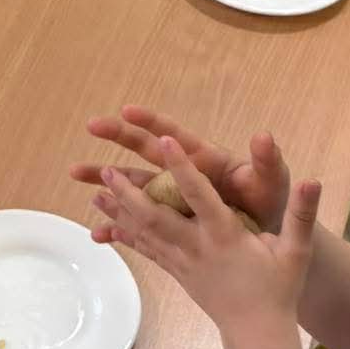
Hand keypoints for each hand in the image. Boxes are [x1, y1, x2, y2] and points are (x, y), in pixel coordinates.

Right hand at [72, 105, 291, 232]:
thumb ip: (266, 162)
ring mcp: (173, 199)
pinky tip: (98, 235)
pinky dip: (119, 229)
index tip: (128, 109)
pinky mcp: (171, 223)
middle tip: (91, 125)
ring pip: (133, 186)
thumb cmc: (271, 204)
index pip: (173, 134)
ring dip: (106, 180)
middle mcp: (182, 174)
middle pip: (144, 151)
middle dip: (117, 137)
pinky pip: (139, 224)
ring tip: (76, 175)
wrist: (270, 239)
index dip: (152, 121)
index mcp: (203, 160)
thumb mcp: (273, 183)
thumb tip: (264, 137)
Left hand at [89, 134, 321, 339]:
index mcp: (226, 236)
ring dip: (118, 212)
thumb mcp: (297, 251)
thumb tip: (314, 179)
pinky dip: (125, 234)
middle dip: (130, 194)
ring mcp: (183, 262)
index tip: (165, 140)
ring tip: (94, 192)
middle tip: (106, 171)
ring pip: (144, 234)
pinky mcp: (176, 272)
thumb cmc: (279, 288)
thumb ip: (303, 215)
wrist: (257, 332)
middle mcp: (198, 247)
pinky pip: (146, 250)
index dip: (182, 166)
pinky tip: (105, 225)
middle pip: (156, 217)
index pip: (201, 195)